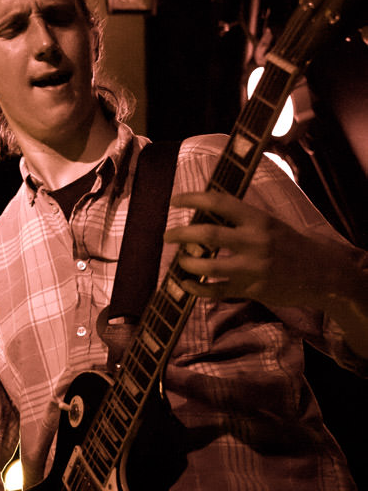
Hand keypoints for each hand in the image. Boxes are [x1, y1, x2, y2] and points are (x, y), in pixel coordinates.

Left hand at [164, 191, 336, 310]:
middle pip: (208, 235)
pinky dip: (197, 289)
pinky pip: (216, 290)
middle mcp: (254, 241)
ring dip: (187, 263)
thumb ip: (242, 220)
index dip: (193, 199)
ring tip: (179, 260)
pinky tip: (186, 284)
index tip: (175, 200)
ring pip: (208, 266)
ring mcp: (252, 267)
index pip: (220, 202)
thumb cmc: (292, 245)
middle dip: (181, 234)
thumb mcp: (270, 224)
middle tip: (168, 235)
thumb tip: (206, 214)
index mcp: (258, 219)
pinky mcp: (252, 289)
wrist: (322, 274)